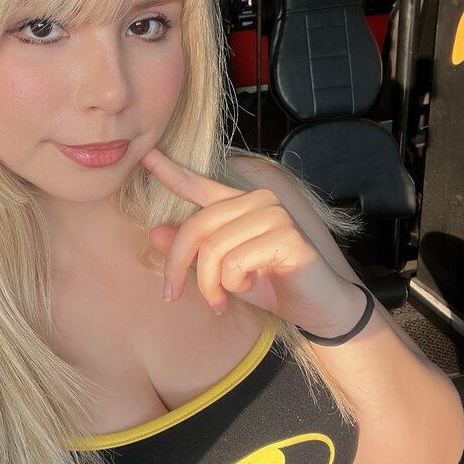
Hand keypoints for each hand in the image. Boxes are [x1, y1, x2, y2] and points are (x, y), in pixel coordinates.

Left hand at [141, 148, 365, 336]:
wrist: (318, 308)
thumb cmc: (270, 286)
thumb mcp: (221, 271)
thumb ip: (193, 251)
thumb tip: (156, 232)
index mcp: (240, 205)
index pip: (199, 184)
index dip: (170, 171)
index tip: (145, 156)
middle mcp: (258, 201)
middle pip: (196, 227)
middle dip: (177, 265)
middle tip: (172, 295)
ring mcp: (274, 215)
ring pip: (213, 248)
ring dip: (209, 284)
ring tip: (221, 299)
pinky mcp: (286, 236)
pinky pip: (234, 262)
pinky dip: (232, 284)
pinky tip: (250, 287)